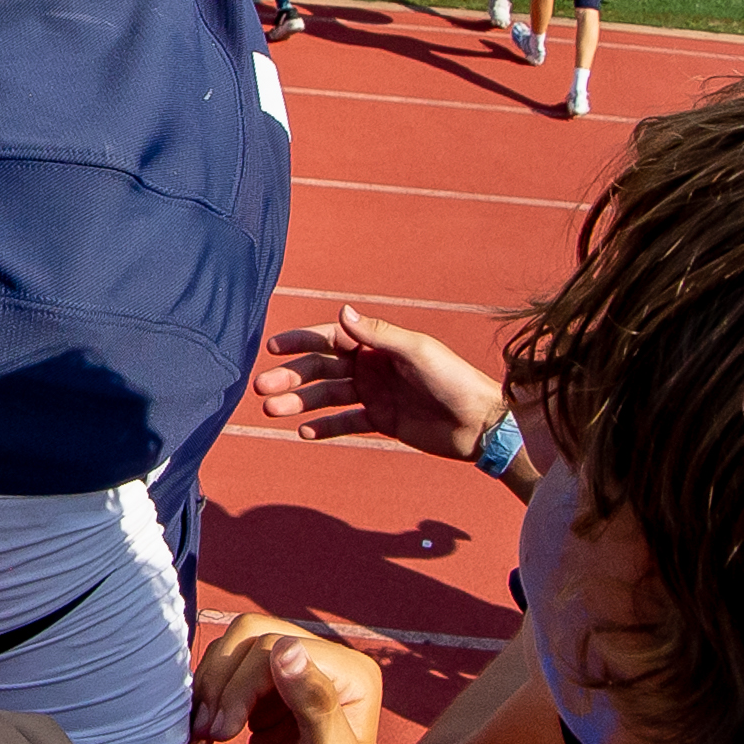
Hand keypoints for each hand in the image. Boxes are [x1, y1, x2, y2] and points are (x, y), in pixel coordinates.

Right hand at [207, 613, 384, 743]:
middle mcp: (325, 667)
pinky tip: (204, 738)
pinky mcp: (264, 698)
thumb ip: (315, 704)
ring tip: (206, 739)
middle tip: (212, 733)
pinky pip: (223, 675)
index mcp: (351, 674)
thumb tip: (287, 648)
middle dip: (222, 684)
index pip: (274, 646)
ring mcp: (292, 680)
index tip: (224, 732)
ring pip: (231, 652)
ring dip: (209, 693)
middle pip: (250, 638)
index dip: (241, 683)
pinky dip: (204, 702)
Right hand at [251, 304, 505, 461]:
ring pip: (327, 396)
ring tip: (273, 410)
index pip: (330, 339)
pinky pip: (345, 422)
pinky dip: (324, 426)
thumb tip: (343, 312)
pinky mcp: (381, 421)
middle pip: (321, 369)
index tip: (273, 349)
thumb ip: (380, 335)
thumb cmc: (455, 380)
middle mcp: (371, 367)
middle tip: (262, 387)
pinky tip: (304, 432)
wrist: (481, 424)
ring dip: (298, 402)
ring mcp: (374, 394)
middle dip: (291, 377)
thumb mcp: (418, 352)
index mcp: (378, 346)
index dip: (301, 342)